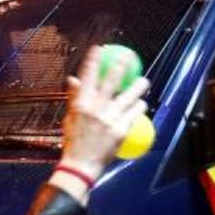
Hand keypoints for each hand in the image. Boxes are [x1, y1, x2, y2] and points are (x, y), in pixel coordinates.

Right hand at [60, 46, 150, 180]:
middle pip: (110, 83)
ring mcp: (109, 120)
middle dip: (120, 67)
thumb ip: (74, 97)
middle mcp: (96, 110)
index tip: (100, 48)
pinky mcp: (120, 131)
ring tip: (144, 81)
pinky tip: (142, 103)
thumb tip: (73, 78)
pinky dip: (138, 108)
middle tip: (128, 56)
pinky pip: (133, 115)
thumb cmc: (73, 140)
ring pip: (127, 98)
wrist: (81, 165)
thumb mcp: (69, 117)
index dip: (94, 60)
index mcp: (81, 105)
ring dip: (137, 87)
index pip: (88, 77)